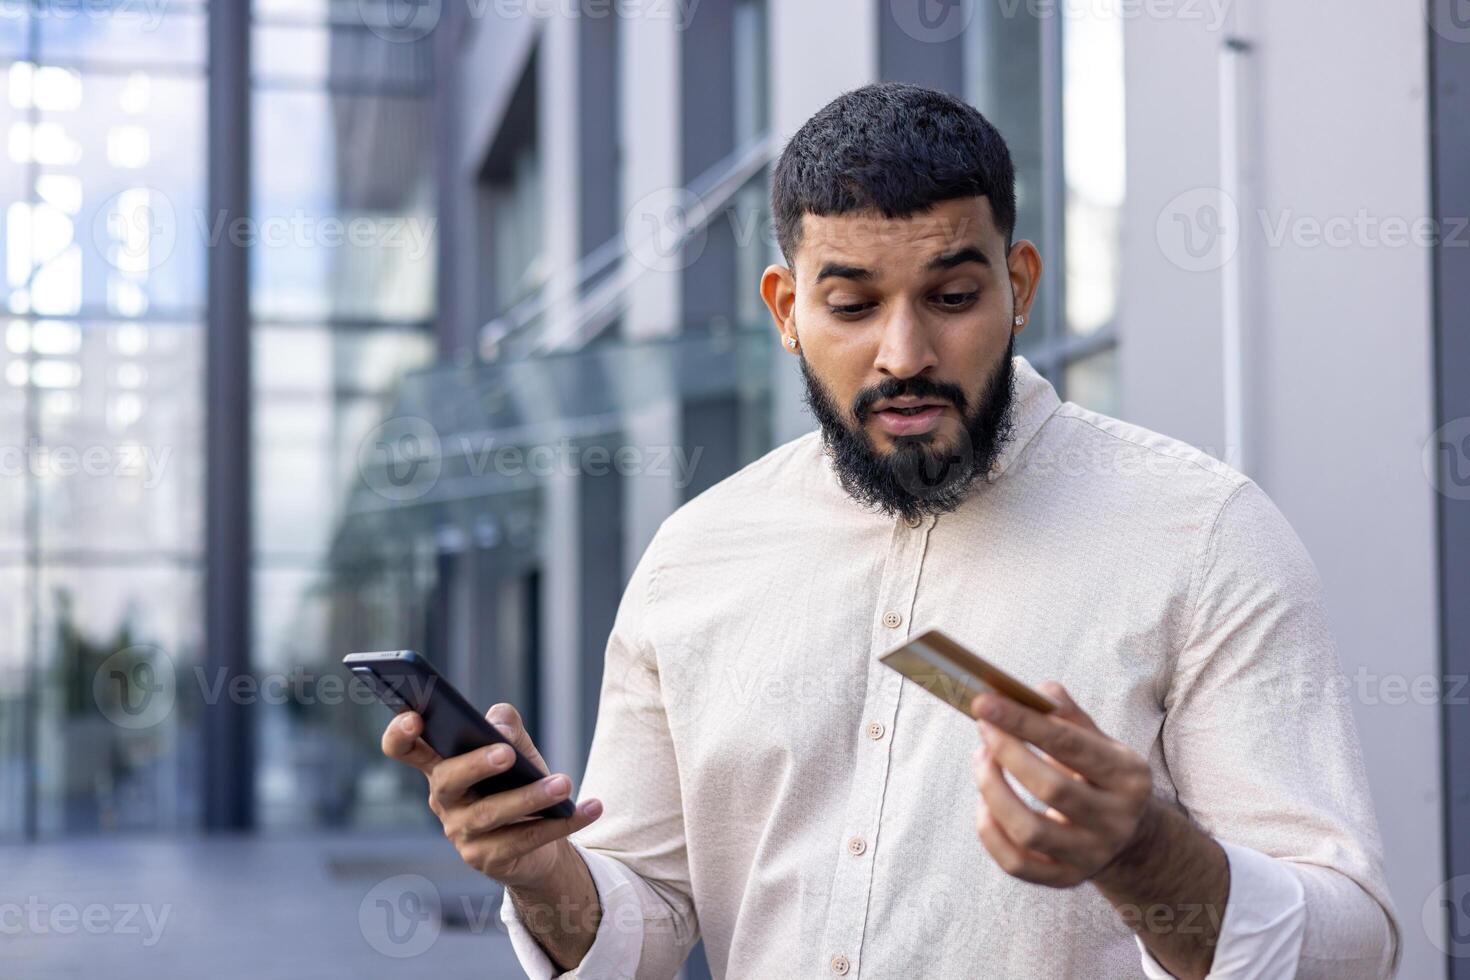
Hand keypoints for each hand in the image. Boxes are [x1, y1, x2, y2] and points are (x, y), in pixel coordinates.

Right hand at [381, 702, 603, 889]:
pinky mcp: (487, 859)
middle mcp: (444, 800)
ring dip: (530, 796)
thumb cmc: (517, 781)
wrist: (539, 836)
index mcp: (441, 765)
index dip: (399, 734)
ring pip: (491, 813)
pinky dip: (562, 822)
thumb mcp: (514, 748)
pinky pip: (526, 839)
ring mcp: (461, 832)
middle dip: (475, 765)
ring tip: (564, 783)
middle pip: (448, 780)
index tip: (415, 718)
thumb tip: (499, 728)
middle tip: (506, 753)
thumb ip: (505, 726)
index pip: (404, 749)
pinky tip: (590, 807)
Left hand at [970, 682, 1155, 887]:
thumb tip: (1035, 691)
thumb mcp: (1099, 742)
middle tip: (983, 727)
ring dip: (992, 791)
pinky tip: (984, 803)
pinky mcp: (1067, 879)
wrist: (1131, 837)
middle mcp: (1116, 819)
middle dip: (1007, 752)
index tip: (984, 702)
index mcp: (1128, 776)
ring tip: (981, 761)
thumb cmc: (1100, 776)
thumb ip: (1068, 715)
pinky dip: (990, 832)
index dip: (1023, 721)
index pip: (1070, 744)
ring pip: (1029, 831)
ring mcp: (1092, 855)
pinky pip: (1016, 863)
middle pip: (1051, 788)